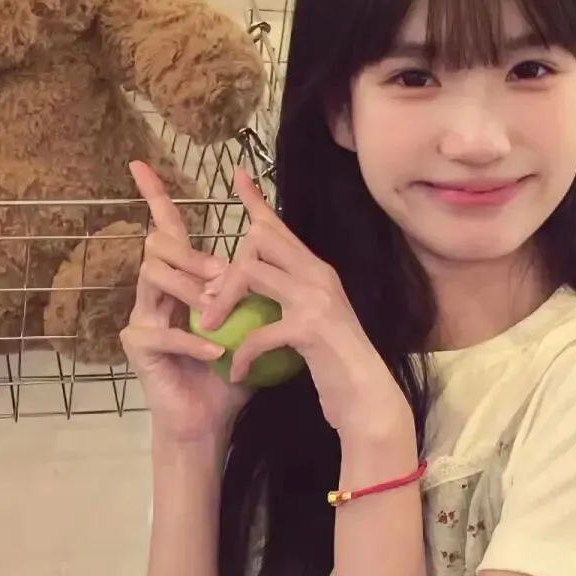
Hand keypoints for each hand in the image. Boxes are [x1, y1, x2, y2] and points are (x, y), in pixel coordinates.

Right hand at [121, 160, 250, 445]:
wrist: (209, 419)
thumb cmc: (227, 372)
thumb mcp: (248, 321)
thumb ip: (254, 288)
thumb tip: (278, 248)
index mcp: (179, 282)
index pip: (166, 230)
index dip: (154, 196)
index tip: (140, 162)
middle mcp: (154, 293)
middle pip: (157, 244)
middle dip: (192, 253)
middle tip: (223, 275)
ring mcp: (141, 316)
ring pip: (152, 274)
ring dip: (192, 289)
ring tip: (218, 311)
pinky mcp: (137, 345)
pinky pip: (163, 330)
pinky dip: (194, 340)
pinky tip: (216, 352)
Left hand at [196, 167, 412, 442]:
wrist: (368, 400)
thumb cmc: (336, 365)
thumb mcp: (311, 321)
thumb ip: (289, 298)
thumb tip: (254, 284)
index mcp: (317, 271)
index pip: (280, 227)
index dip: (255, 201)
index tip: (237, 175)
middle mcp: (318, 275)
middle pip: (259, 239)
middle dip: (226, 267)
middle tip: (208, 301)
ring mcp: (317, 298)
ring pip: (253, 272)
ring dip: (223, 302)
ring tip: (210, 328)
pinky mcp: (310, 328)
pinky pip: (259, 330)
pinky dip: (242, 354)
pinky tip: (236, 374)